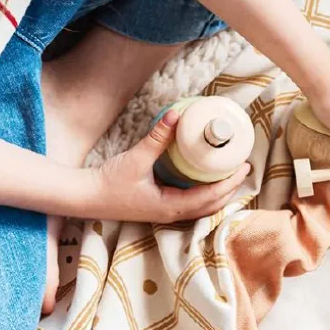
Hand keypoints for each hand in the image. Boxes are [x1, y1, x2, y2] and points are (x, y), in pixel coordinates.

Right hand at [88, 110, 250, 222]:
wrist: (86, 197)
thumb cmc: (108, 182)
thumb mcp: (136, 158)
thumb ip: (158, 137)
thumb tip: (176, 115)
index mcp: (170, 207)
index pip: (210, 197)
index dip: (230, 182)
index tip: (244, 167)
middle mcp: (171, 214)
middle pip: (211, 206)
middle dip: (230, 189)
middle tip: (243, 168)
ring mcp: (165, 214)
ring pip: (201, 208)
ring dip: (218, 194)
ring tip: (230, 175)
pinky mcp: (159, 209)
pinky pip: (190, 205)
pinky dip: (204, 195)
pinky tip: (206, 182)